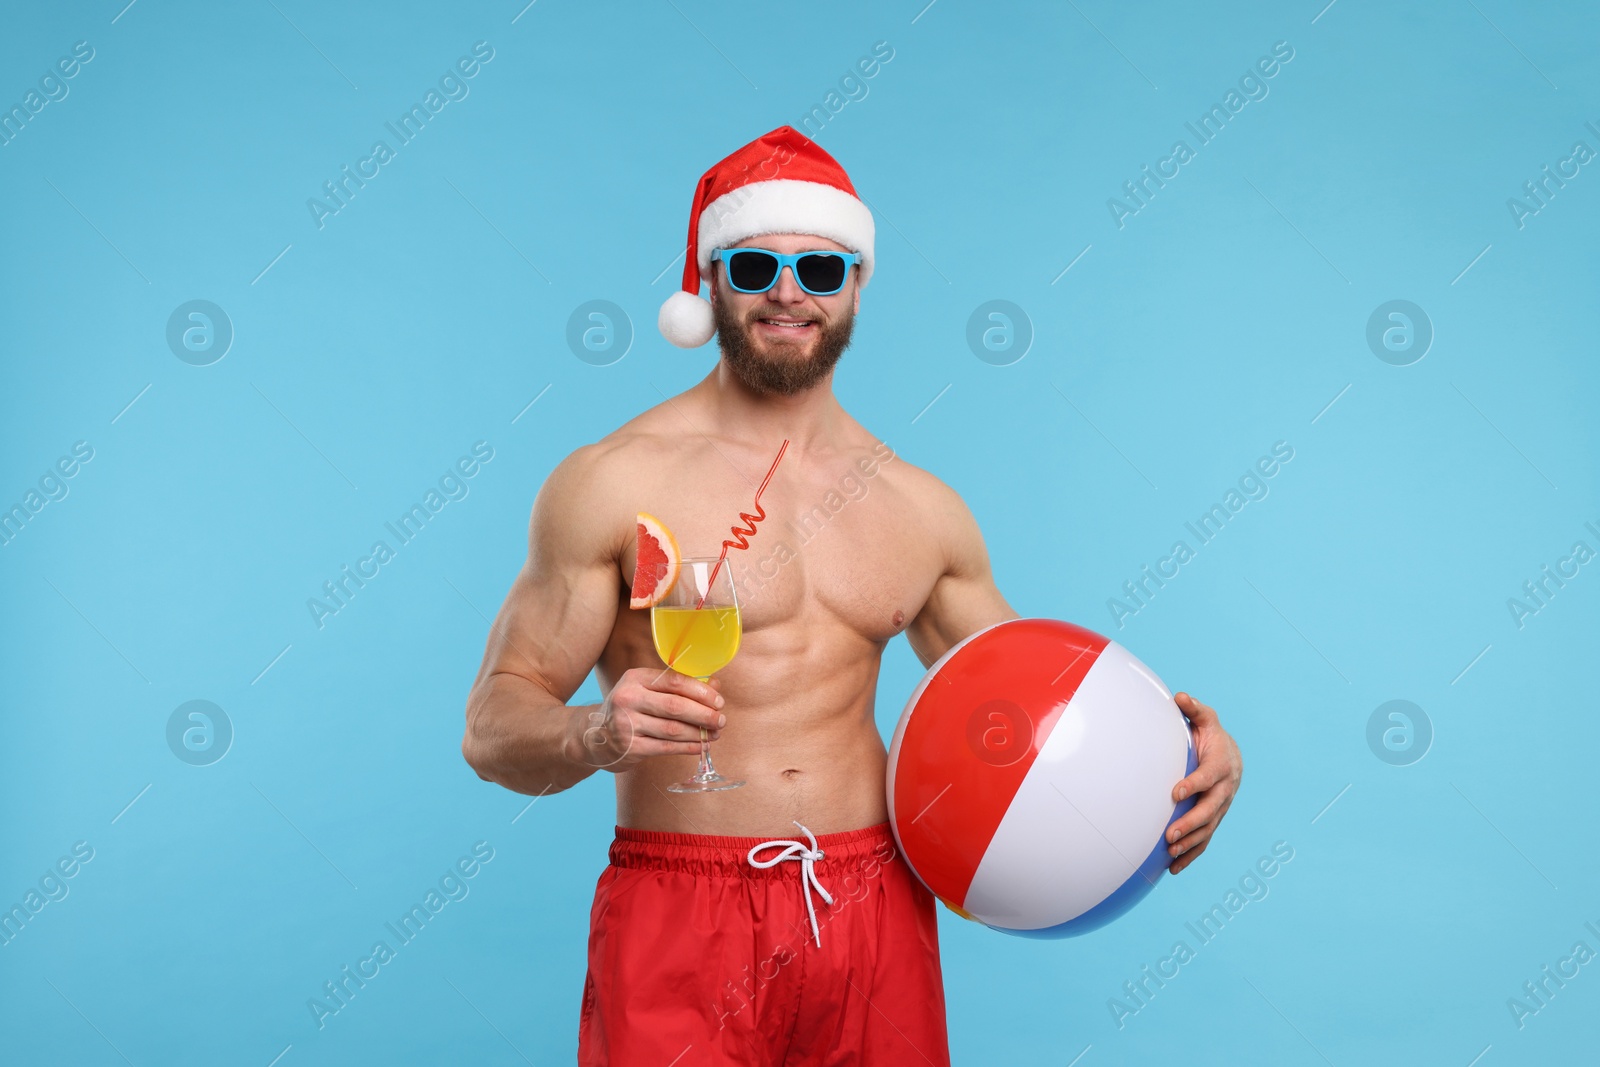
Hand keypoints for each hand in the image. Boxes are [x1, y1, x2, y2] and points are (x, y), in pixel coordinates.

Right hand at [575, 667, 724, 771]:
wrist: (594, 736)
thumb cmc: (628, 709)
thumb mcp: (646, 690)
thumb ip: (678, 688)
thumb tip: (715, 686)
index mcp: (635, 678)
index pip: (674, 681)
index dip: (701, 692)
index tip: (718, 701)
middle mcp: (628, 699)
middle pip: (676, 706)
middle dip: (704, 715)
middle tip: (721, 720)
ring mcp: (627, 724)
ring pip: (673, 729)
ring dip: (699, 733)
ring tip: (715, 734)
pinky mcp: (629, 747)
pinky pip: (666, 747)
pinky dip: (687, 747)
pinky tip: (701, 746)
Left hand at [1165, 692, 1241, 874]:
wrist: (1232, 756)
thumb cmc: (1211, 735)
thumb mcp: (1205, 719)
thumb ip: (1194, 709)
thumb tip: (1180, 697)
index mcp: (1222, 765)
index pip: (1207, 777)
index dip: (1193, 785)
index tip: (1175, 793)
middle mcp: (1225, 790)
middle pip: (1210, 810)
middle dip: (1190, 824)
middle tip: (1168, 835)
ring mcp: (1221, 807)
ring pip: (1208, 829)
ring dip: (1190, 843)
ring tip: (1169, 853)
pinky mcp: (1215, 819)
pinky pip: (1205, 840)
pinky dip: (1191, 855)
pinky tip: (1173, 868)